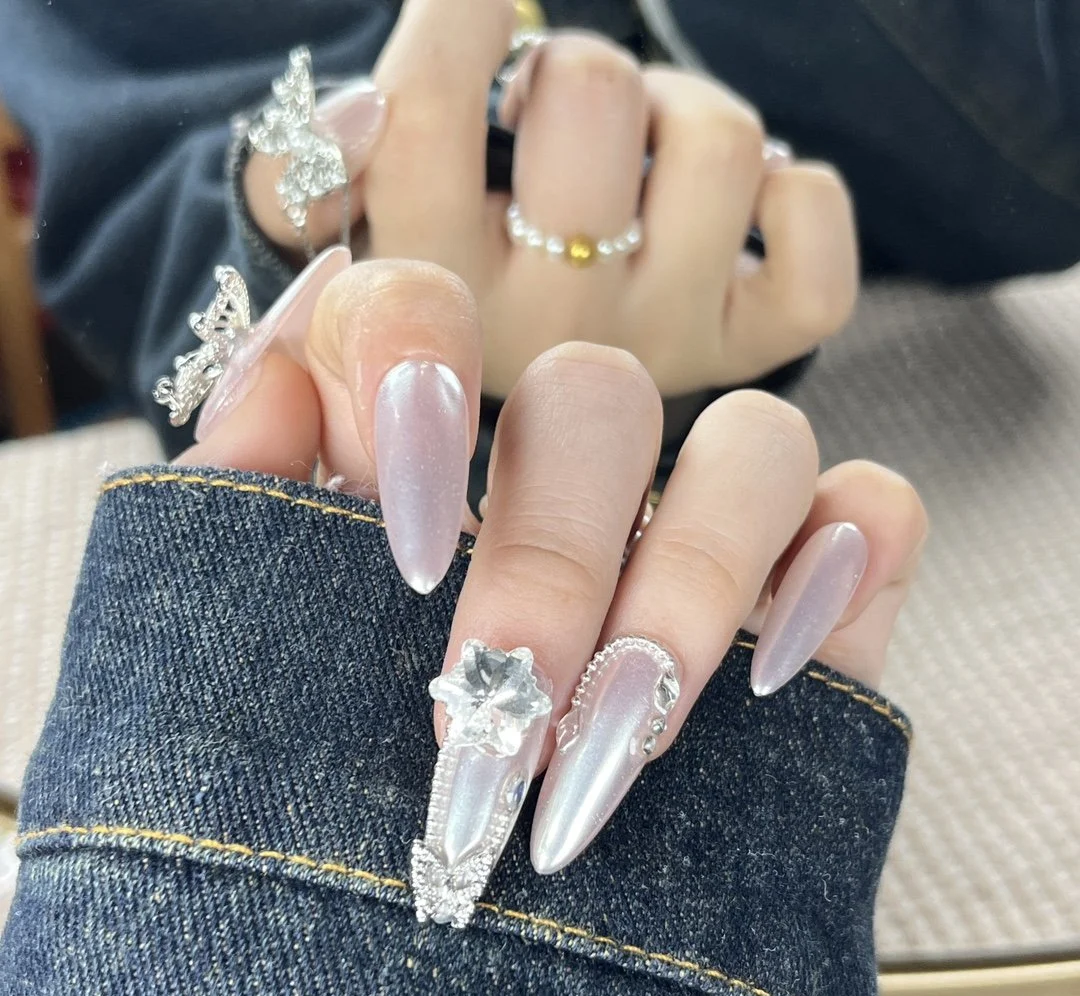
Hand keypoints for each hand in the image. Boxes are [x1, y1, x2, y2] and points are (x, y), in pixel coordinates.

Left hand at [177, 258, 925, 875]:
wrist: (487, 906)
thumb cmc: (353, 773)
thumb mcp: (263, 652)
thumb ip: (248, 512)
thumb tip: (272, 397)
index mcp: (437, 451)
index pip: (420, 308)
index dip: (414, 378)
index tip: (409, 548)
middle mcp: (572, 463)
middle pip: (595, 397)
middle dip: (553, 564)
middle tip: (501, 727)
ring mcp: (708, 509)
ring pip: (755, 440)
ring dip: (690, 590)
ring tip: (625, 738)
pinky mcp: (818, 576)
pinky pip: (874, 510)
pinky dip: (839, 571)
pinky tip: (769, 676)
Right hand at [243, 0, 857, 397]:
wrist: (540, 405)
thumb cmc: (451, 285)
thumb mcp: (345, 233)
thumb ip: (305, 168)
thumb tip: (365, 116)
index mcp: (432, 292)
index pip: (427, 114)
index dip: (461, 18)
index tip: (482, 14)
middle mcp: (547, 331)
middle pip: (594, 94)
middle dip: (579, 74)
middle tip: (560, 128)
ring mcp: (661, 344)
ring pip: (719, 142)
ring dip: (681, 115)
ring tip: (641, 168)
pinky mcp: (753, 346)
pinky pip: (814, 216)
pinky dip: (794, 189)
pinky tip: (734, 217)